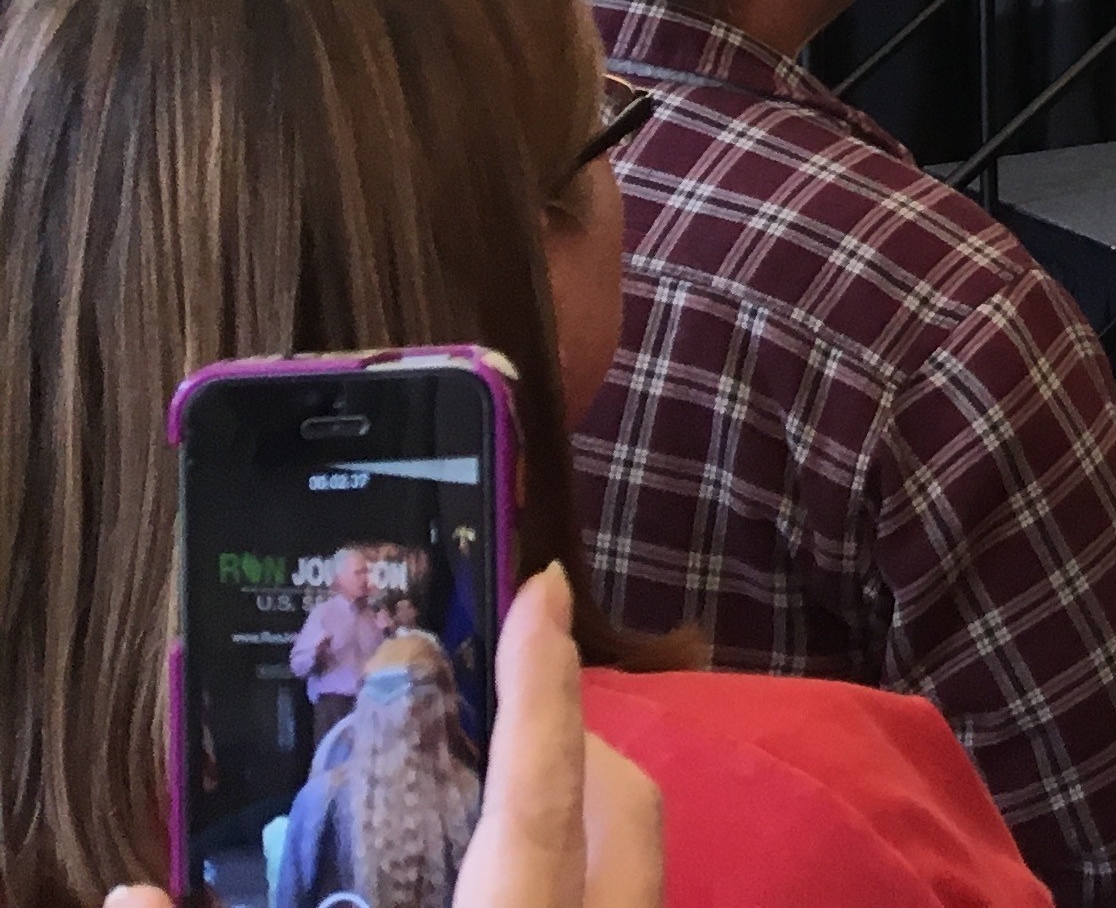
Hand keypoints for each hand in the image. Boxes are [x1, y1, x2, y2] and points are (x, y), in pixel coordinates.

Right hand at [117, 569, 664, 907]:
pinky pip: (626, 899)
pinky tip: (515, 871)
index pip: (541, 793)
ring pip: (639, 858)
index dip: (544, 686)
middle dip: (578, 737)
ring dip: (587, 808)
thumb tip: (128, 893)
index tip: (544, 586)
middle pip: (624, 806)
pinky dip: (584, 872)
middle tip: (505, 700)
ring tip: (500, 788)